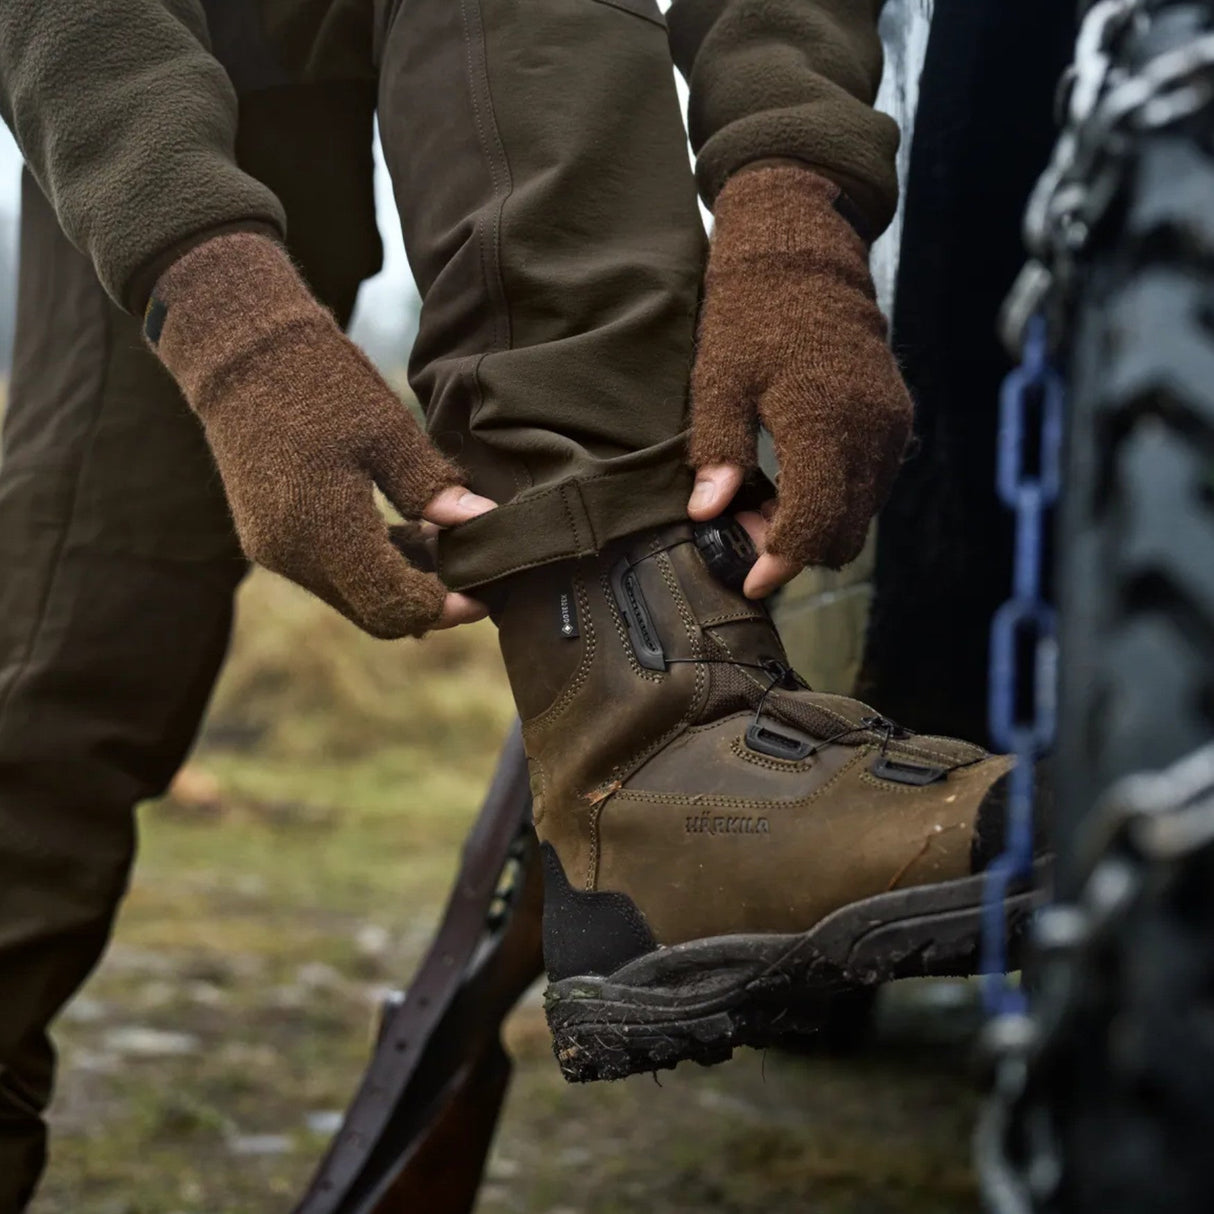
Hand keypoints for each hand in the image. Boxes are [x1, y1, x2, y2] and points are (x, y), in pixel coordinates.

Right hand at [148, 232, 493, 637]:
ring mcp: (275, 551)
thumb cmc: (320, 382)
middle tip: (474, 571)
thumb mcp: (388, 431)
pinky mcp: (270, 540)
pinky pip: (333, 575)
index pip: (395, 606)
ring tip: (447, 542)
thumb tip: (486, 523)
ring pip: (355, 598)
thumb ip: (432, 488)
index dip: (446, 608)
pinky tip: (410, 533)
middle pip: (376, 614)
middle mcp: (292, 556)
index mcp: (322, 532)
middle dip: (428, 602)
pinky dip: (374, 565)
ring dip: (403, 583)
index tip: (486, 592)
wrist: (239, 354)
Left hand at [687, 165, 912, 598]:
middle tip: (745, 534)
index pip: (815, 524)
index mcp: (824, 422)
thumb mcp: (718, 381)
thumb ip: (718, 451)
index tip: (749, 580)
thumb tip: (708, 514)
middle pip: (845, 532)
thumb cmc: (750, 316)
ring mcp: (890, 425)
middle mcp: (870, 430)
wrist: (803, 255)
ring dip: (817, 527)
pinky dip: (836, 500)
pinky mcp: (895, 419)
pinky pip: (871, 485)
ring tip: (762, 504)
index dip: (781, 562)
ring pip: (861, 513)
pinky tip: (793, 483)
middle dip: (796, 549)